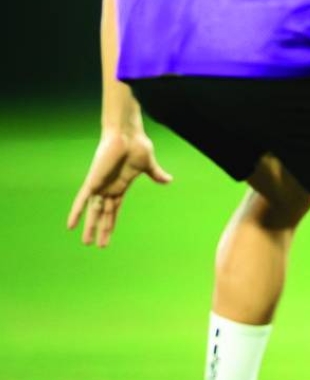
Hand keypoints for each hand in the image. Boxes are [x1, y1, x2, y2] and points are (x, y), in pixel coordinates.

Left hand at [67, 128, 173, 247]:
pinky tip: (70, 225)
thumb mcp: (149, 165)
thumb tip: (170, 180)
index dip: (111, 224)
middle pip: (103, 214)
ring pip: (93, 211)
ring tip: (86, 242)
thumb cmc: (137, 145)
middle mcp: (108, 188)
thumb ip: (156, 175)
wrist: (127, 133)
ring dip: (90, 226)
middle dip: (101, 230)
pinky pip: (82, 199)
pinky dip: (76, 212)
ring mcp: (100, 185)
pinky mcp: (93, 180)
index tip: (108, 238)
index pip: (114, 211)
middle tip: (99, 246)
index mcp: (120, 187)